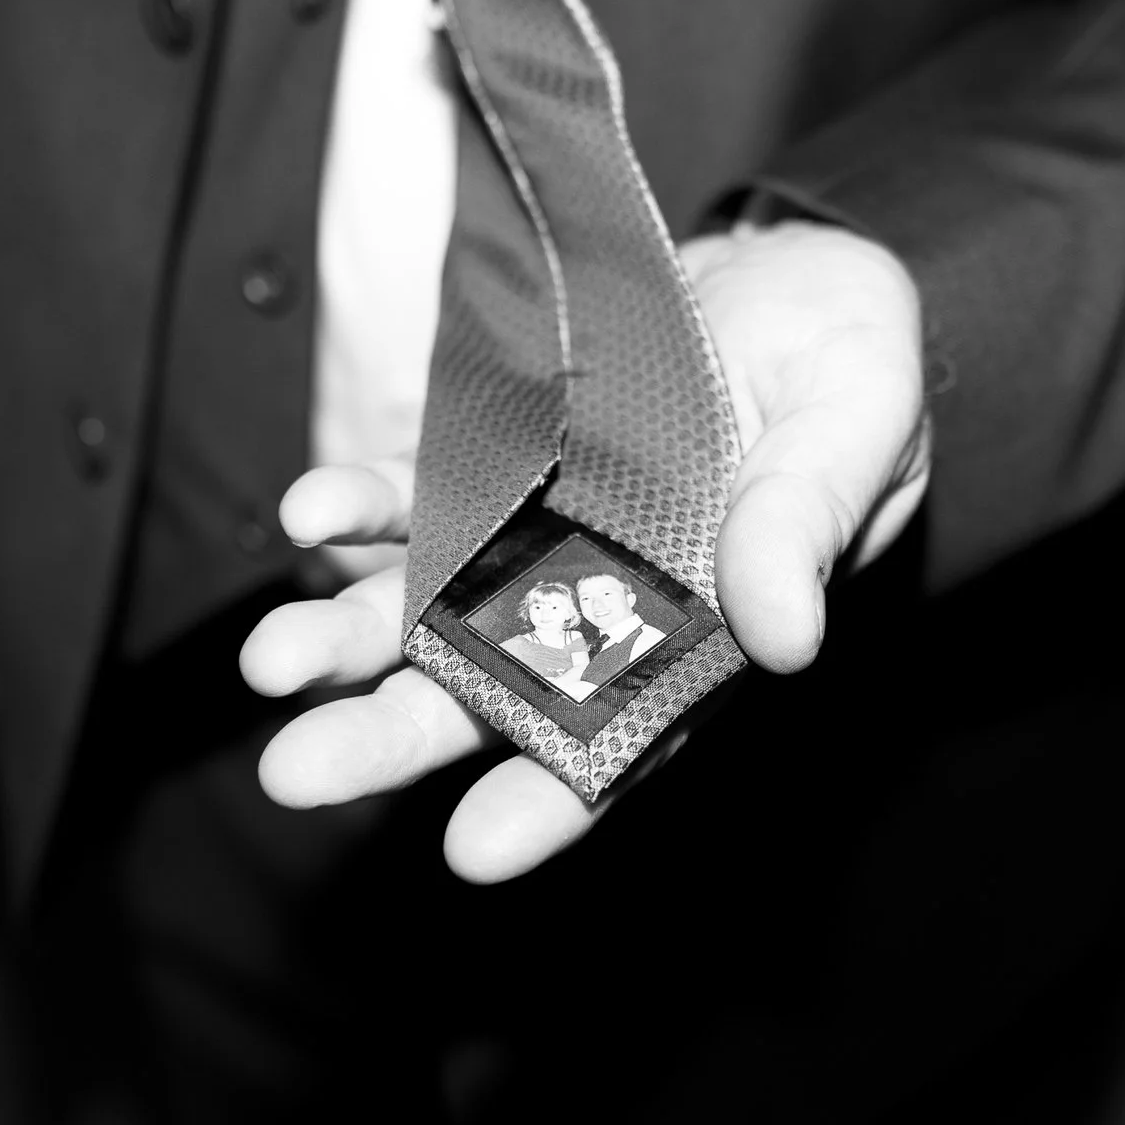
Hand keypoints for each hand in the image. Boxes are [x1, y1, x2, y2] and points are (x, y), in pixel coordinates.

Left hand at [240, 220, 927, 880]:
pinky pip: (409, 497)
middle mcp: (593, 611)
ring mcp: (529, 538)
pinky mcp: (488, 459)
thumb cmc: (849, 374)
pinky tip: (309, 511)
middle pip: (480, 699)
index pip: (616, 745)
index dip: (548, 803)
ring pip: (419, 611)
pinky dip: (357, 508)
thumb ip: (807, 523)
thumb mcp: (856, 431)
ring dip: (341, 637)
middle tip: (297, 774)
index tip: (474, 849)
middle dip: (387, 737)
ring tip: (269, 662)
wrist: (797, 274)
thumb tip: (785, 639)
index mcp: (695, 640)